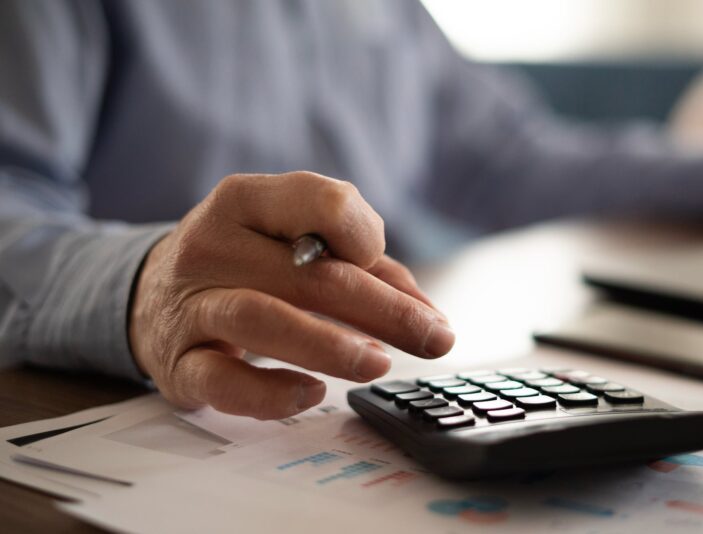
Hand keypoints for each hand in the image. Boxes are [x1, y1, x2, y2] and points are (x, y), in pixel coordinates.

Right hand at [128, 172, 453, 419]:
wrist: (151, 295)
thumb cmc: (245, 264)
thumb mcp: (290, 241)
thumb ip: (364, 268)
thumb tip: (428, 316)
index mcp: (247, 200)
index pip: (320, 201)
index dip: (366, 236)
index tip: (388, 272)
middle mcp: (213, 243)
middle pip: (307, 273)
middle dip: (382, 309)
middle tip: (434, 338)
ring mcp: (191, 302)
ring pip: (261, 318)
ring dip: (331, 346)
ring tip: (379, 364)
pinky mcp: (178, 361)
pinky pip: (223, 380)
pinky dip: (272, 392)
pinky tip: (313, 393)